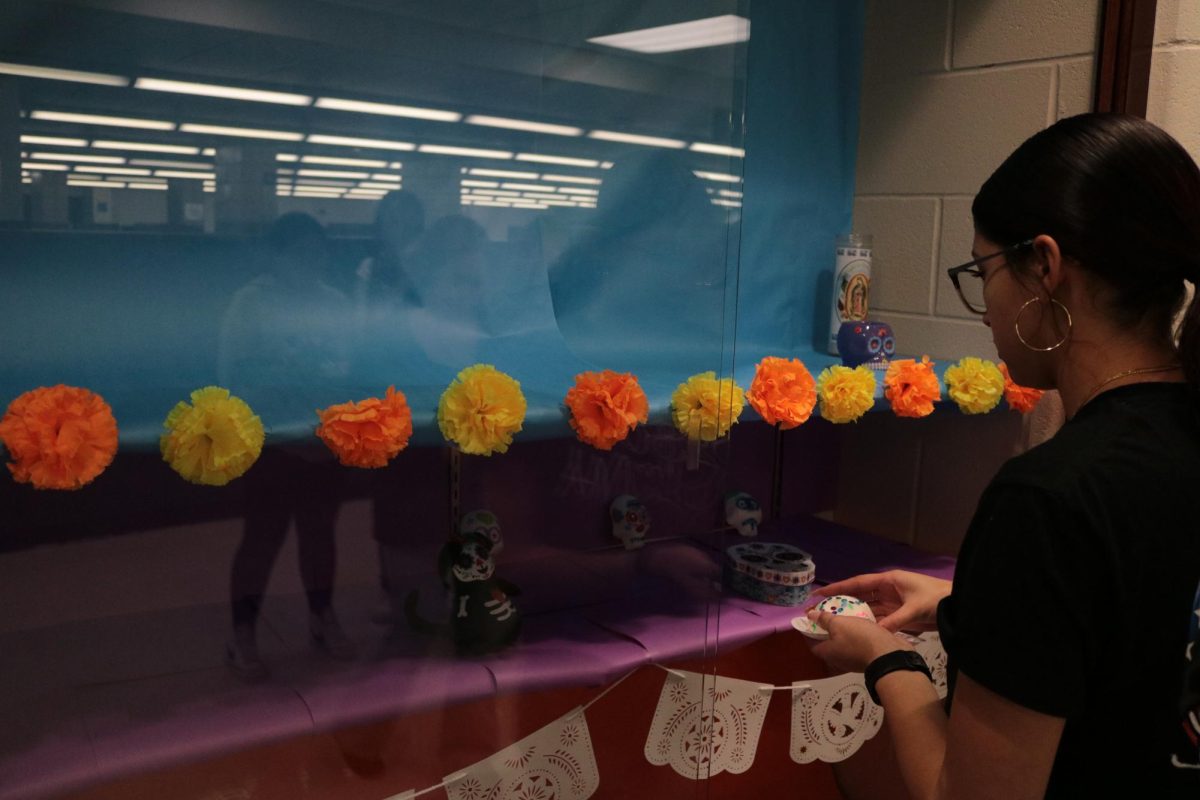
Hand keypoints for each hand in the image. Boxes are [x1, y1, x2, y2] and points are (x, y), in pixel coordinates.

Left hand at [807, 609, 912, 673]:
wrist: (889, 654)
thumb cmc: (860, 638)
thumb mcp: (839, 624)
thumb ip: (824, 620)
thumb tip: (809, 616)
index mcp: (827, 652)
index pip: (811, 642)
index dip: (808, 630)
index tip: (810, 618)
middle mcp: (838, 659)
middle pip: (828, 643)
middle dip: (827, 628)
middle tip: (828, 612)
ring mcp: (853, 660)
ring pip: (844, 643)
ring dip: (843, 630)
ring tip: (845, 614)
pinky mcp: (867, 657)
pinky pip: (857, 644)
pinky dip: (856, 634)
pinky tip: (861, 622)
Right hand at [816, 570, 950, 632]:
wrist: (957, 605)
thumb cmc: (936, 599)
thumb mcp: (915, 609)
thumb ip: (894, 620)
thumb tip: (876, 631)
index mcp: (889, 580)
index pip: (858, 583)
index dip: (839, 587)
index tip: (821, 593)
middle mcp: (888, 590)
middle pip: (860, 595)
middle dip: (843, 602)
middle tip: (823, 610)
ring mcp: (893, 602)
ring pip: (869, 608)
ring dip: (855, 614)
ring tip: (836, 623)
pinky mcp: (899, 614)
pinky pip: (879, 618)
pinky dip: (869, 623)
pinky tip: (858, 630)